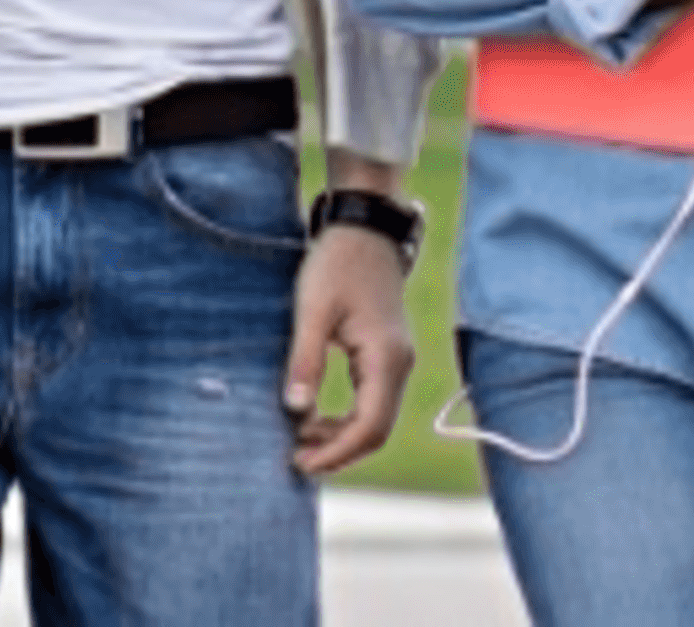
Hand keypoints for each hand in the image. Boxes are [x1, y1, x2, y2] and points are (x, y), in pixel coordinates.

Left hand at [282, 220, 417, 473]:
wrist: (363, 230)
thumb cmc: (337, 264)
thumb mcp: (312, 310)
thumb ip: (305, 361)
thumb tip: (295, 410)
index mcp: (386, 358)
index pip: (370, 427)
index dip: (337, 452)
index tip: (301, 462)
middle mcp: (399, 366)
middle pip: (376, 430)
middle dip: (338, 450)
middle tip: (296, 459)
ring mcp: (396, 362)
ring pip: (374, 419)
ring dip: (339, 436)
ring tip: (298, 439)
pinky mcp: (385, 356)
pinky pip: (371, 401)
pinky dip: (345, 418)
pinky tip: (313, 417)